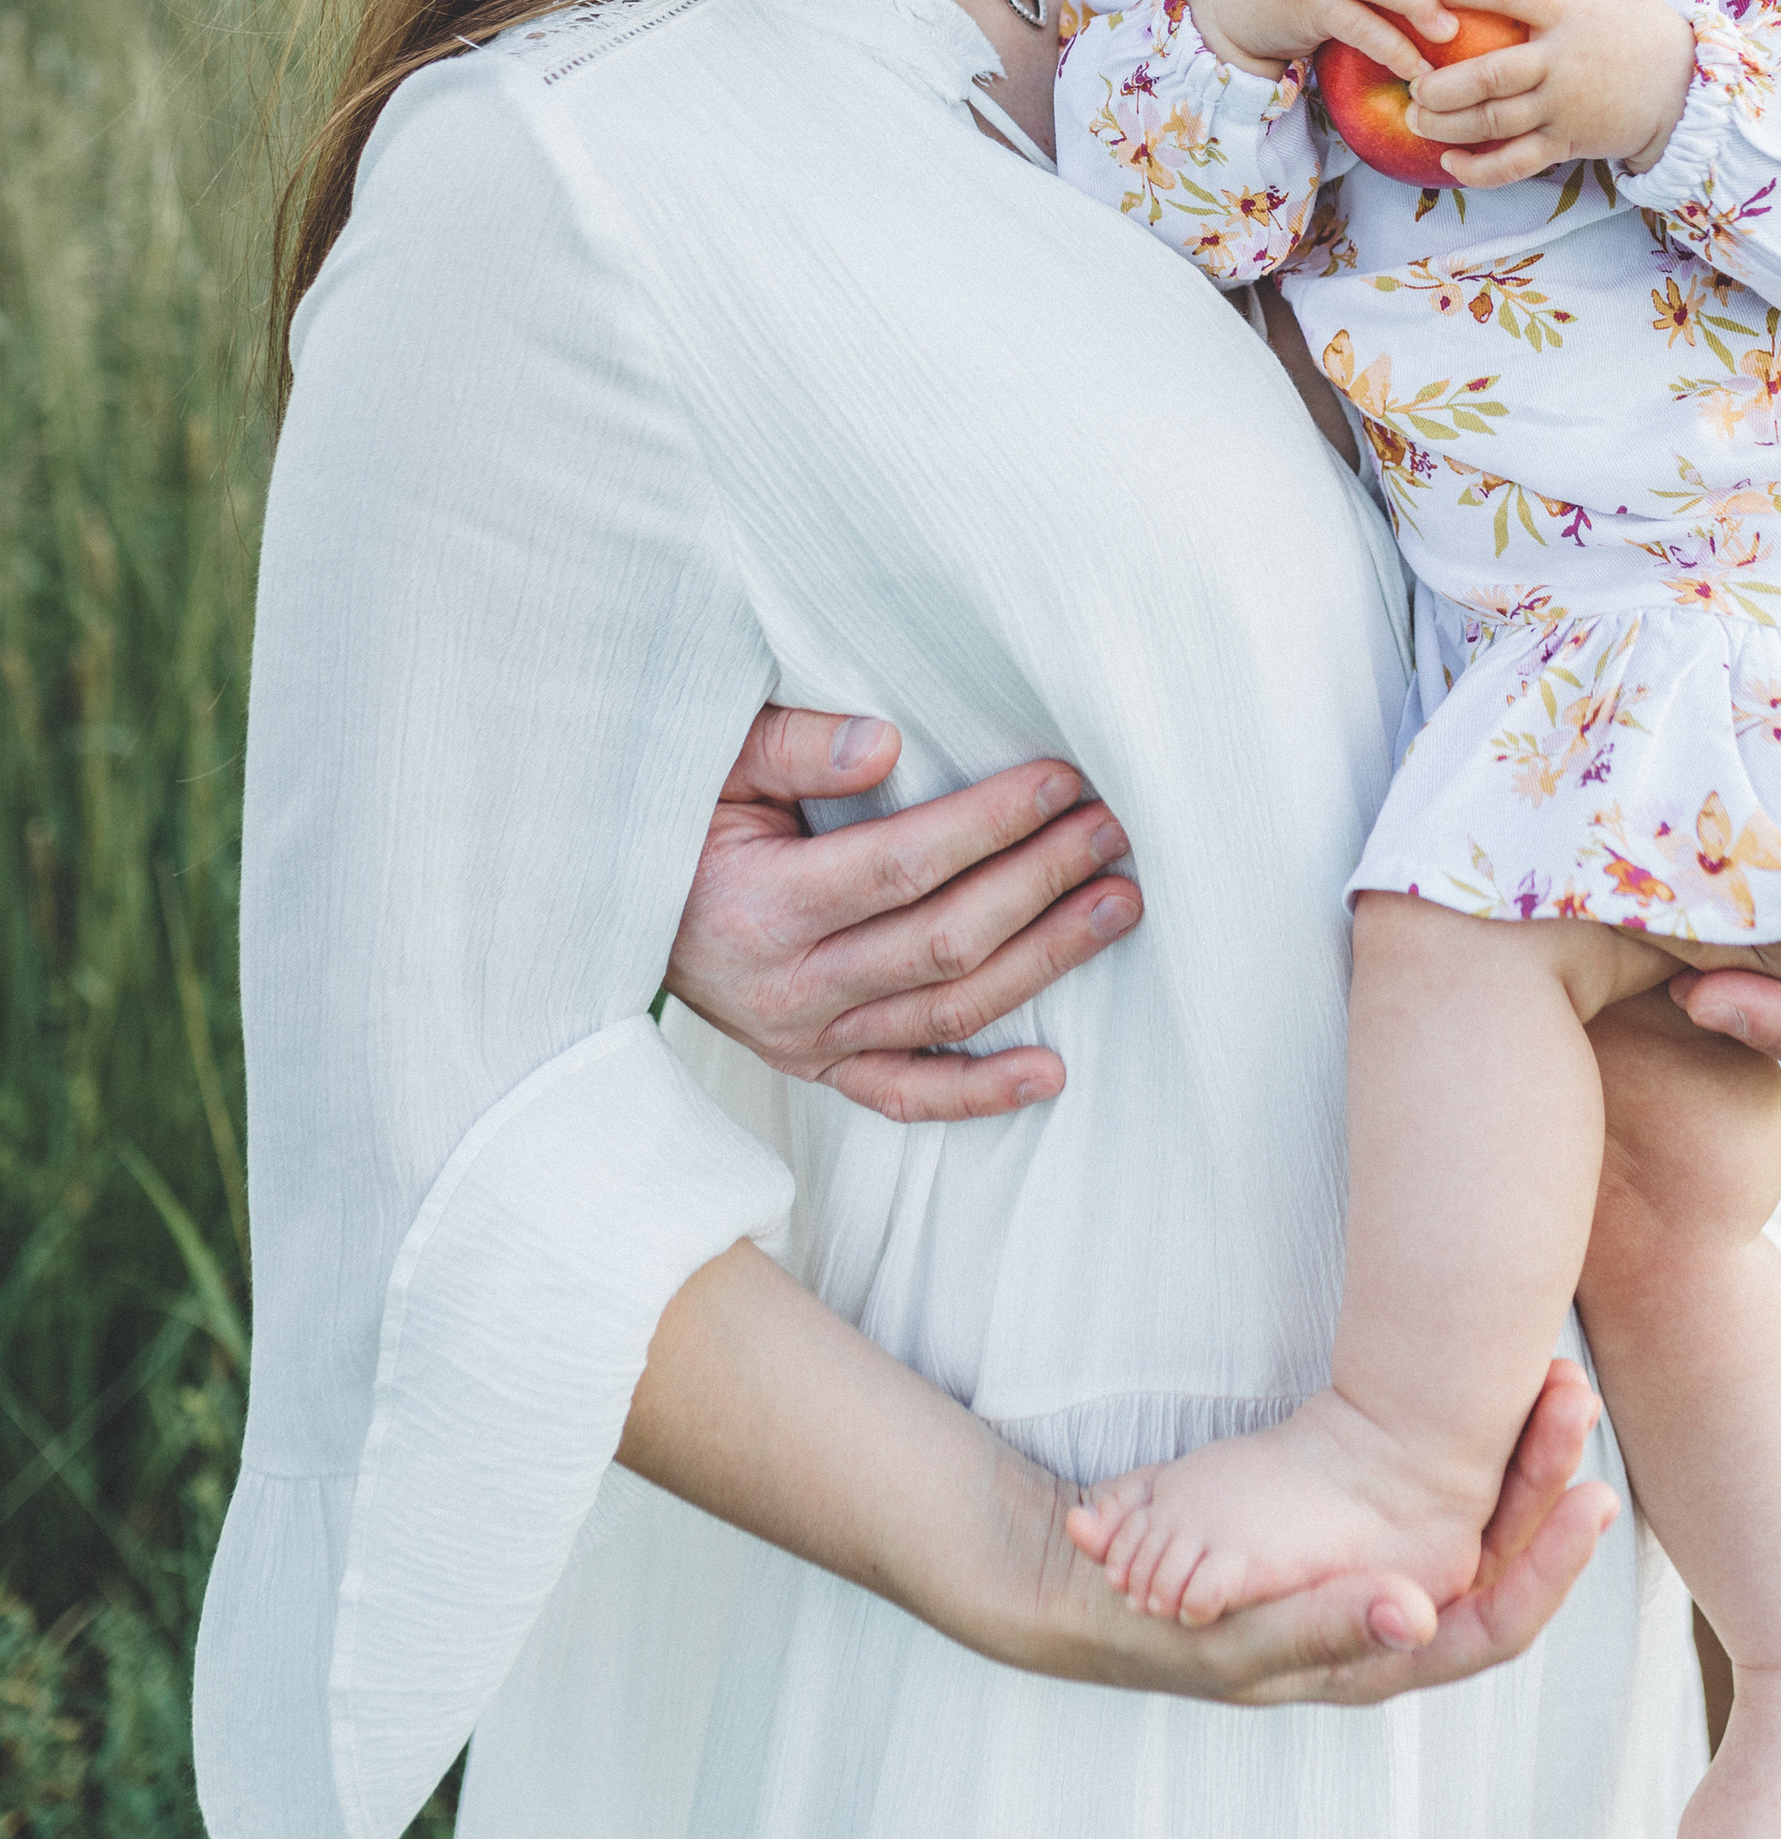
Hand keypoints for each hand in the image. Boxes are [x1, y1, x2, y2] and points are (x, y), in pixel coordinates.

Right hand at [665, 708, 1141, 1118]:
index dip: (989, 825)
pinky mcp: (814, 1068)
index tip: (1061, 783)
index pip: (901, 866)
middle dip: (1039, 882)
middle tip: (1112, 832)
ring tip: (1117, 907)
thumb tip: (886, 743)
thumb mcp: (714, 762)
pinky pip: (904, 1094)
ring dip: (1043, 963)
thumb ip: (793, 745)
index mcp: (762, 905)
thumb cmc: (674, 818)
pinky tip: (1053, 1071)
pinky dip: (979, 1093)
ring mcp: (804, 1040)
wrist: (605, 910)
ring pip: (947, 1014)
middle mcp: (787, 988)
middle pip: (943, 941)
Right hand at [1050, 1361, 1617, 1701]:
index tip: (1592, 1496)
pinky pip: (1446, 1484)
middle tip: (1573, 1392)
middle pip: (1504, 1556)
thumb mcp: (1242, 1638)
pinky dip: (1479, 1436)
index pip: (1493, 1627)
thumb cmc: (1176, 1629)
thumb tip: (1418, 1615)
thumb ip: (1324, 1627)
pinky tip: (1501, 1381)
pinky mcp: (1367, 1522)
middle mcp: (1403, 1619)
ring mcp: (1389, 1566)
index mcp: (1384, 1662)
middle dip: (1547, 1475)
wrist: (1110, 1585)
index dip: (1550, 1570)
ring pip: (1483, 1514)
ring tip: (1556, 1375)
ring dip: (1524, 1447)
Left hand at [1408, 0, 1693, 190]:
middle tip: (1413, 80)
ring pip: (1495, 121)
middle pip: (1491, 74)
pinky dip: (1481, 170)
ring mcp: (1562, 107)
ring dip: (1449, 124)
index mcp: (1570, 13)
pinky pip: (1517, 163)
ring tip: (1417, 117)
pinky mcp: (1567, 143)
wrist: (1688, 93)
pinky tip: (1451, 164)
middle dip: (1444, 82)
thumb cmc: (1646, 32)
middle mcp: (1561, 62)